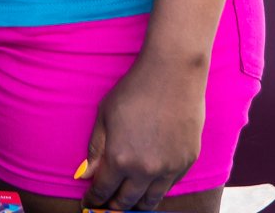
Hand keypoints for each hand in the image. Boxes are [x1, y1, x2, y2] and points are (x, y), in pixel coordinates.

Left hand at [81, 48, 206, 210]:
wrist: (173, 74)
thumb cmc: (134, 89)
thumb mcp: (105, 115)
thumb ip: (96, 148)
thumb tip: (87, 174)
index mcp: (120, 158)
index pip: (103, 191)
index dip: (95, 199)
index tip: (90, 202)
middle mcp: (145, 170)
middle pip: (127, 201)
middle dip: (114, 205)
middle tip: (108, 206)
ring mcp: (169, 168)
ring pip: (151, 200)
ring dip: (138, 203)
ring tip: (129, 201)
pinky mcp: (187, 161)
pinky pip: (170, 185)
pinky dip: (158, 189)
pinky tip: (151, 184)